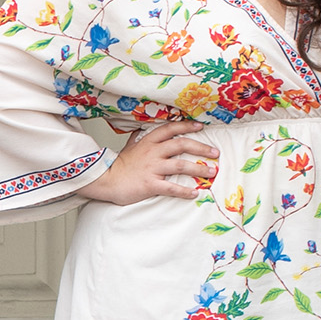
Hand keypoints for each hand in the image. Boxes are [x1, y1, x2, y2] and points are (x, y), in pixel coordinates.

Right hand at [82, 125, 220, 208]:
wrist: (105, 180)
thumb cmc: (119, 166)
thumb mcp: (129, 147)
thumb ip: (137, 138)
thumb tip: (139, 130)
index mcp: (149, 142)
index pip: (171, 129)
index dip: (186, 126)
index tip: (200, 127)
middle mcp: (153, 152)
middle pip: (181, 145)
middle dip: (201, 148)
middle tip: (215, 152)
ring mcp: (152, 168)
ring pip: (181, 165)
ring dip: (199, 169)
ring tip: (211, 172)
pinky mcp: (150, 184)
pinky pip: (171, 187)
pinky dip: (184, 191)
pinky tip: (195, 193)